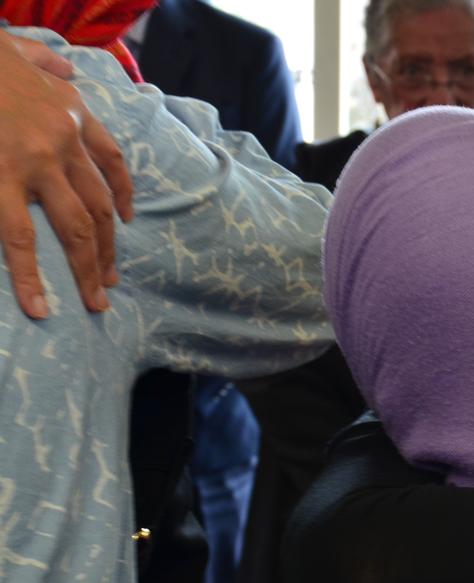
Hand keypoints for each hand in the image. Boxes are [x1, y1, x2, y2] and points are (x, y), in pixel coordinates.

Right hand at [0, 33, 133, 318]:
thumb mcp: (25, 53)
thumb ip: (48, 67)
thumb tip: (63, 71)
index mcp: (73, 113)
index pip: (111, 162)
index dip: (122, 194)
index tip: (127, 220)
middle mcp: (64, 142)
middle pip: (101, 207)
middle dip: (109, 250)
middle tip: (111, 283)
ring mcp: (35, 164)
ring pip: (76, 228)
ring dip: (89, 270)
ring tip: (95, 303)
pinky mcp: (0, 179)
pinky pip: (20, 238)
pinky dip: (30, 275)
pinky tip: (38, 304)